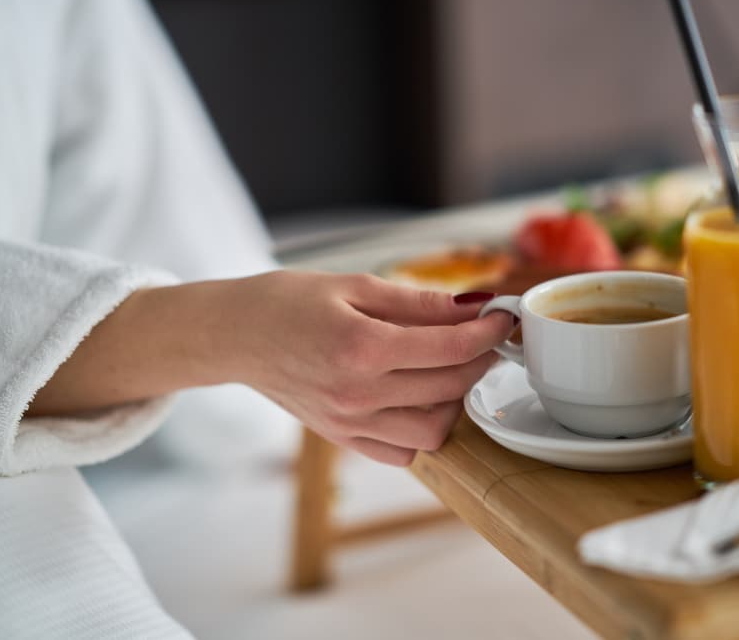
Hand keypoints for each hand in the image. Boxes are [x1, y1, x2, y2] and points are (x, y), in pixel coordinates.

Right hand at [228, 271, 513, 464]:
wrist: (235, 336)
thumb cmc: (288, 302)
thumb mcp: (354, 286)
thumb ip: (416, 301)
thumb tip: (471, 305)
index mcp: (361, 347)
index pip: (449, 347)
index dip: (486, 331)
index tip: (503, 316)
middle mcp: (357, 393)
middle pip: (449, 387)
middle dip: (479, 359)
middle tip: (484, 337)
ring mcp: (349, 423)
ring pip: (433, 431)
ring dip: (456, 400)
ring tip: (452, 369)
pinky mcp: (341, 438)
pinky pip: (402, 453)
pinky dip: (423, 431)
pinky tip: (420, 399)